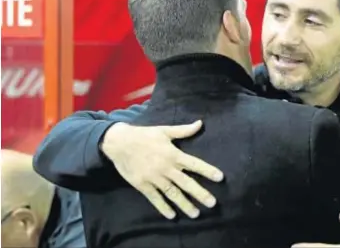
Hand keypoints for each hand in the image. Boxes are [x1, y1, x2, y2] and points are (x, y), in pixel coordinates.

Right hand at [101, 120, 223, 218]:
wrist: (119, 143)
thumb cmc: (144, 135)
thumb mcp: (164, 131)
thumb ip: (183, 130)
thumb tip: (200, 123)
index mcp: (173, 154)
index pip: (194, 164)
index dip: (208, 171)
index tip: (220, 178)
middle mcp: (166, 168)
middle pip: (186, 183)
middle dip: (200, 194)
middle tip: (212, 203)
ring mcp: (154, 178)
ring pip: (173, 194)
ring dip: (185, 204)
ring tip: (196, 214)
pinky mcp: (143, 185)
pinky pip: (155, 199)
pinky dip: (163, 208)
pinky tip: (172, 215)